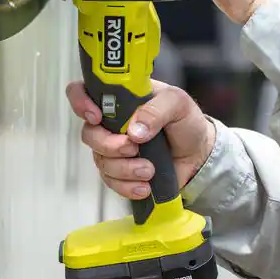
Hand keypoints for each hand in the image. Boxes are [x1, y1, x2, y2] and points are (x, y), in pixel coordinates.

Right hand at [65, 79, 215, 200]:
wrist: (199, 155)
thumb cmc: (186, 122)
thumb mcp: (178, 104)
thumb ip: (157, 110)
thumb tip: (134, 130)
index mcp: (120, 98)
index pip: (83, 91)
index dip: (80, 102)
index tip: (96, 116)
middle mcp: (111, 123)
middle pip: (89, 134)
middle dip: (109, 145)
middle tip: (133, 148)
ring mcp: (113, 149)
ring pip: (100, 161)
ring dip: (124, 169)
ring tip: (149, 170)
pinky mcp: (120, 173)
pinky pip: (111, 182)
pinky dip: (127, 186)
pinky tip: (145, 186)